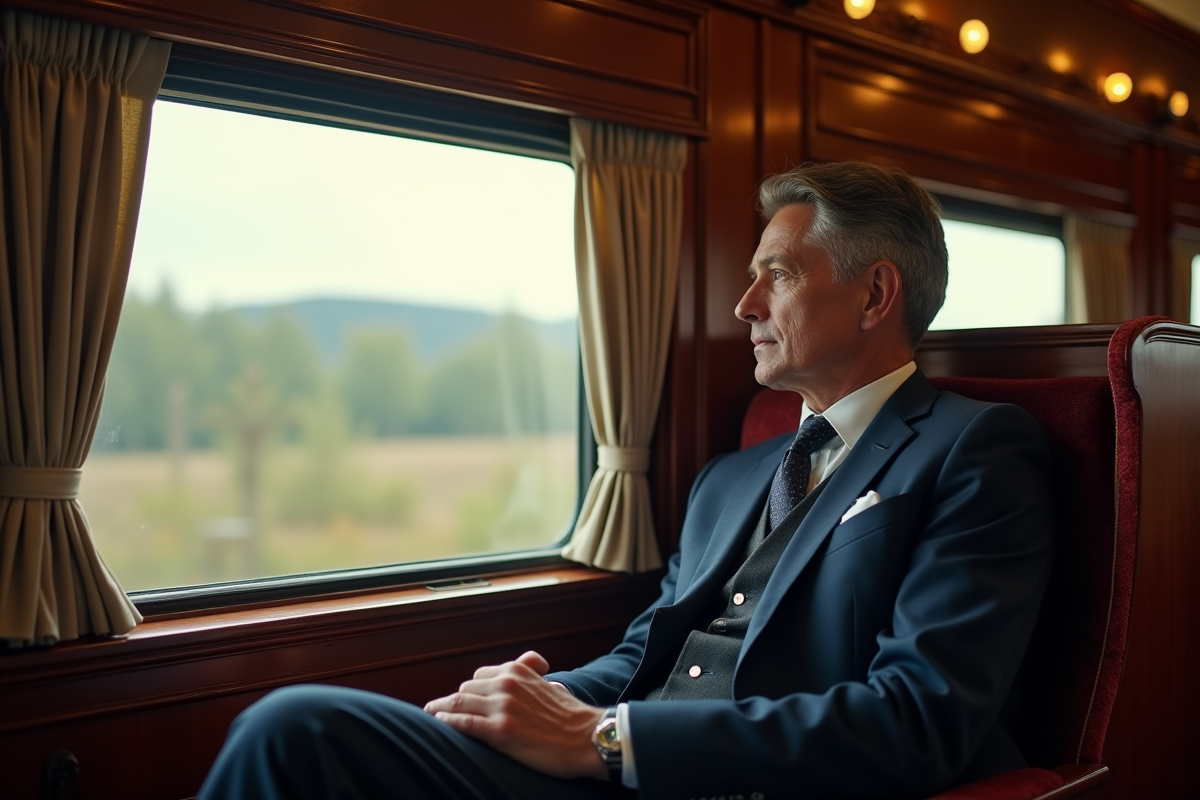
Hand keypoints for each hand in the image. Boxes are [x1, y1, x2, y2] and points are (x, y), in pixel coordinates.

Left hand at [424, 651, 608, 779]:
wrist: (587, 738)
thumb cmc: (570, 715)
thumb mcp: (549, 682)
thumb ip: (532, 671)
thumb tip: (531, 663)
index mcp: (517, 670)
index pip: (480, 676)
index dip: (470, 690)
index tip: (460, 700)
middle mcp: (507, 684)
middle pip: (466, 689)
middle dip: (454, 700)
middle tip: (442, 710)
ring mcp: (502, 707)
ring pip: (459, 703)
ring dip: (441, 709)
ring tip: (430, 715)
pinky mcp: (500, 731)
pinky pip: (464, 723)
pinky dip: (448, 722)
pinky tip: (439, 723)